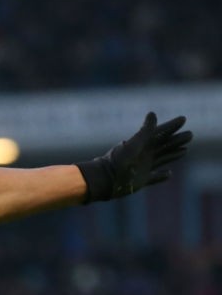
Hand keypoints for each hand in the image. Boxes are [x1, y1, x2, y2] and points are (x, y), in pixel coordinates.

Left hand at [76, 112, 191, 202]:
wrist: (105, 179)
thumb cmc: (118, 161)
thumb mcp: (133, 144)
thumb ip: (145, 131)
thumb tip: (153, 113)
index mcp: (142, 144)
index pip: (160, 132)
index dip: (171, 126)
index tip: (183, 118)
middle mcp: (144, 155)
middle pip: (164, 145)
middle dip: (177, 140)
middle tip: (190, 134)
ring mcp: (142, 167)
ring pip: (162, 159)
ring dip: (173, 154)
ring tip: (184, 150)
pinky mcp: (141, 181)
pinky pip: (154, 177)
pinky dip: (162, 176)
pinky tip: (169, 173)